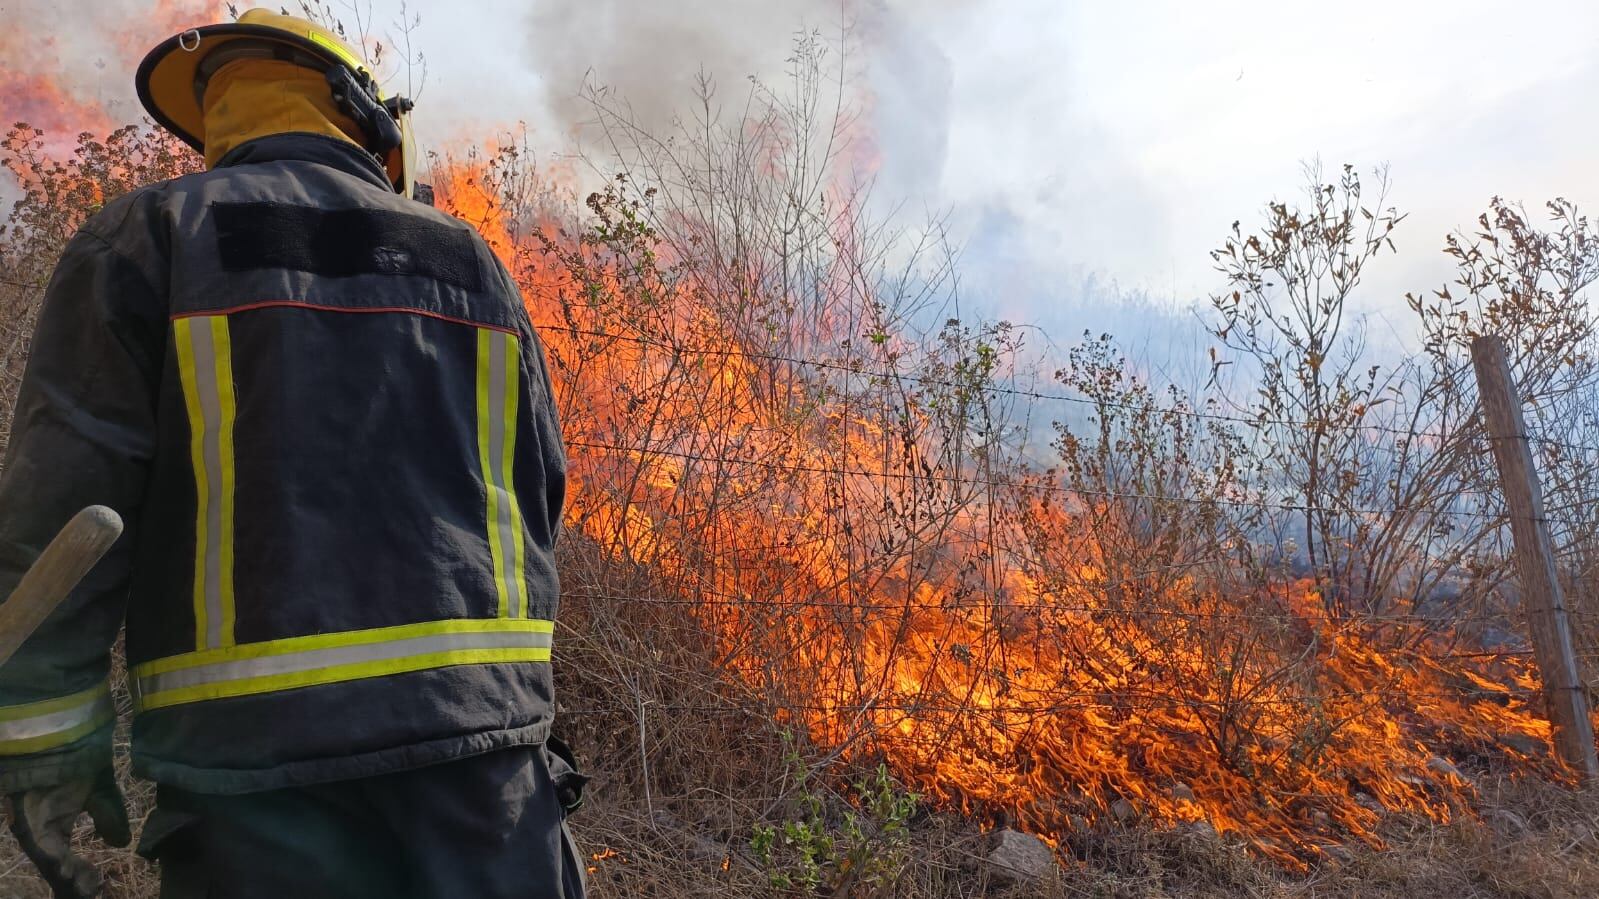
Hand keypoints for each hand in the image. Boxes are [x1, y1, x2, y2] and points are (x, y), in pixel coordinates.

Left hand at [6, 766, 128, 898]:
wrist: (63, 737)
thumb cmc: (80, 760)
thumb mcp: (100, 793)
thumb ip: (109, 817)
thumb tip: (121, 843)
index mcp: (55, 824)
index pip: (65, 856)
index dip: (80, 872)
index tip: (96, 884)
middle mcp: (40, 829)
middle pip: (54, 863)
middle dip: (72, 879)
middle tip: (89, 890)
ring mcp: (31, 826)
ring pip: (46, 858)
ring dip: (63, 874)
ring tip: (81, 887)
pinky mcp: (25, 820)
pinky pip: (39, 845)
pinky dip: (54, 859)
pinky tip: (67, 870)